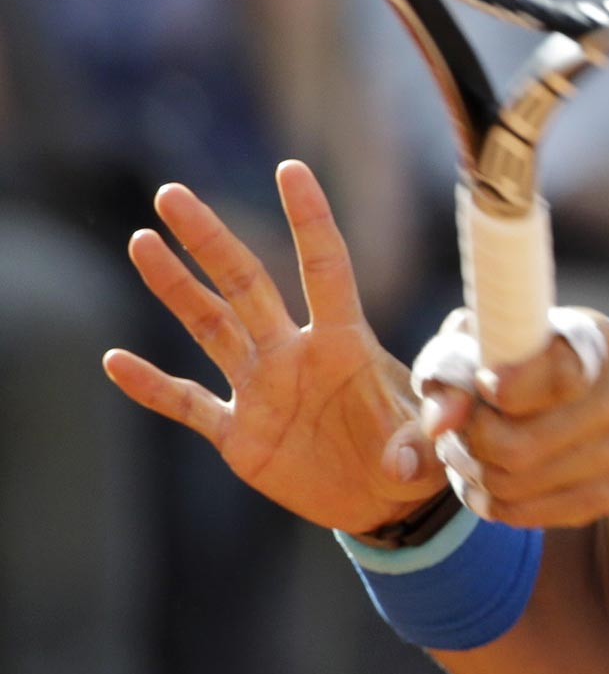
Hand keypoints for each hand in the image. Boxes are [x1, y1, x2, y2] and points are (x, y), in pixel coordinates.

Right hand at [104, 160, 445, 536]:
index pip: (326, 269)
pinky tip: (115, 362)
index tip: (291, 170)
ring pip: (210, 327)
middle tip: (172, 194)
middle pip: (246, 284)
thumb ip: (417, 447)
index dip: (310, 222)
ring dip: (175, 288)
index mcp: (346, 345)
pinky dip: (153, 387)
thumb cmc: (415, 461)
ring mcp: (262, 391)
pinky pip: (188, 403)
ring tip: (142, 240)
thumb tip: (404, 460)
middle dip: (211, 240)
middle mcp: (296, 355)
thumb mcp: (429, 452)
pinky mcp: (239, 436)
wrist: (384, 503)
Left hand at [422, 312, 608, 528]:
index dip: (509, 386)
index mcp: (591, 342)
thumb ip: (452, 367)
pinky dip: (487, 498)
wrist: (583, 394)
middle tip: (460, 426)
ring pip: (513, 485)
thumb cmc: (516, 357)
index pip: (558, 375)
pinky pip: (522, 513)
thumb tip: (440, 423)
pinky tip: (484, 473)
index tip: (485, 383)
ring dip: (471, 470)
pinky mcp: (607, 496)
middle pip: (519, 446)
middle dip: (471, 440)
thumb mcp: (479, 341)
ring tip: (466, 448)